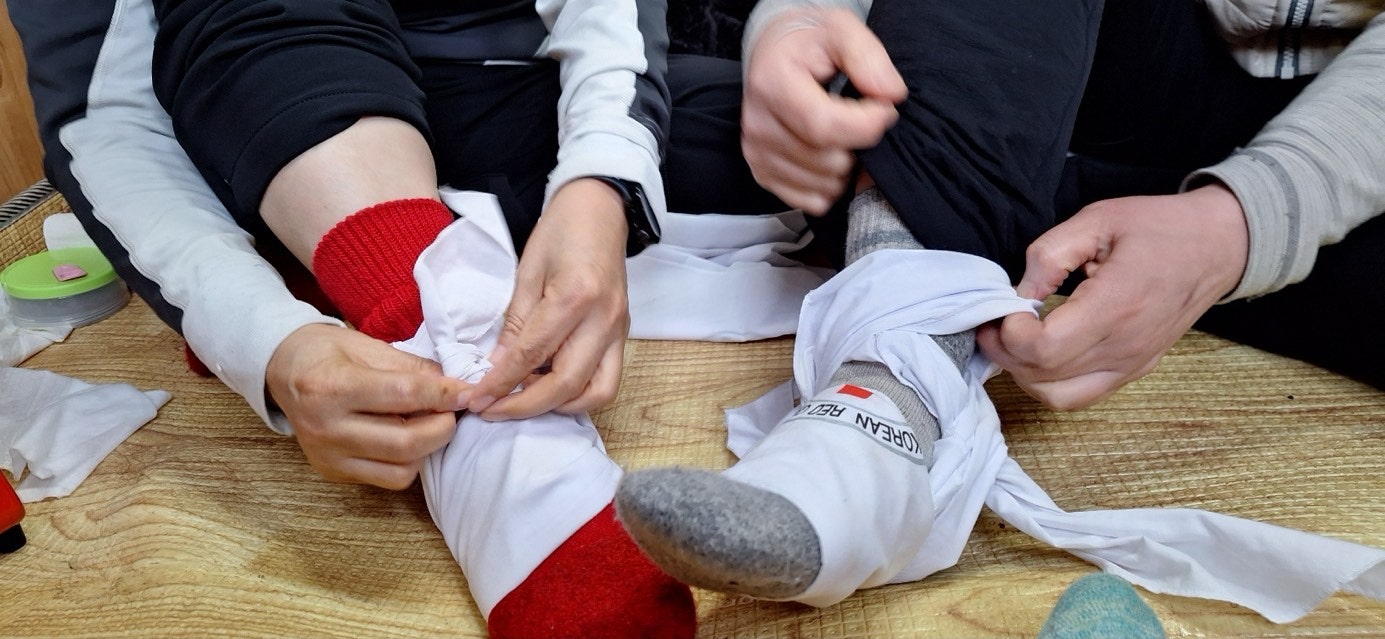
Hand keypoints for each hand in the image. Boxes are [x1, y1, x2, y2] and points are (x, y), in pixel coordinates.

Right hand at [266, 323, 469, 488]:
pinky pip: (386, 478)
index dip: (444, 394)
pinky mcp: (333, 473)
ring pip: (401, 470)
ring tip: (427, 423)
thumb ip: (412, 368)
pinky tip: (405, 438)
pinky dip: (407, 462)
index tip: (467, 392)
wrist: (283, 370)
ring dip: (427, 449)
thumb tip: (455, 387)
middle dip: (443, 427)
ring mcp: (328, 457)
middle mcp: (327, 428)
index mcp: (332, 387)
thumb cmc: (327, 353)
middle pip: (406, 443)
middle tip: (451, 411)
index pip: (404, 395)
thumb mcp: (368, 346)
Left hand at [465, 177, 629, 420]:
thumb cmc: (561, 232)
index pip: (532, 355)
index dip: (500, 383)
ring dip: (557, 407)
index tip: (475, 399)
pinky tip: (549, 388)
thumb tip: (497, 367)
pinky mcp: (624, 336)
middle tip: (491, 411)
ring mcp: (619, 331)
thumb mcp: (527, 271)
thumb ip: (515, 323)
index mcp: (575, 297)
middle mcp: (604, 321)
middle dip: (524, 407)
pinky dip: (578, 395)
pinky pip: (606, 381)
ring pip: (595, 393)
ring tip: (523, 402)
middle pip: (565, 384)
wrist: (601, 210)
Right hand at [741, 8, 907, 214]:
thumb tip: (890, 95)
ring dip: (847, 167)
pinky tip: (831, 156)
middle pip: (828, 160)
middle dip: (859, 145)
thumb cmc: (809, 42)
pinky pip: (812, 201)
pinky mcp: (762, 174)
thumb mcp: (841, 28)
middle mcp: (757, 124)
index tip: (885, 109)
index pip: (825, 126)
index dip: (868, 125)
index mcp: (772, 83)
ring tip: (846, 136)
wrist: (774, 52)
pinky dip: (831, 186)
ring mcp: (757, 154)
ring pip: (824, 185)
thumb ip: (868, 57)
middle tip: (863, 120)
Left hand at [977, 184, 1248, 409]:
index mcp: (1117, 305)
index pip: (1046, 348)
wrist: (1219, 246)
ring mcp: (1132, 364)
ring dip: (1024, 374)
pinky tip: (1040, 352)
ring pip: (1058, 397)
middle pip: (1044, 377)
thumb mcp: (1098, 220)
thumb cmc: (1159, 228)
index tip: (1004, 309)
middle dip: (1005, 353)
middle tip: (994, 323)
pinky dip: (1049, 383)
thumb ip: (1050, 255)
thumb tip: (1018, 293)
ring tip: (1013, 340)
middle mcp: (1126, 345)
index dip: (1010, 334)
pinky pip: (1080, 395)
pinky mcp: (1134, 370)